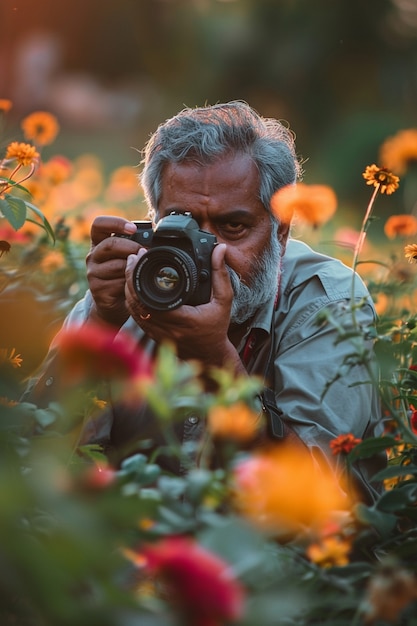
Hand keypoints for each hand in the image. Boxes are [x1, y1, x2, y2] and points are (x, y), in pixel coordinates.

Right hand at [86, 216, 140, 327]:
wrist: (115, 304)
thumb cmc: (124, 275)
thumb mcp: (128, 257)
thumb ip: (134, 245)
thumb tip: (153, 237)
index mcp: (100, 243)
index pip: (99, 224)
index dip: (115, 223)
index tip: (133, 229)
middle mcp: (93, 256)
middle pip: (110, 244)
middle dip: (132, 247)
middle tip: (144, 253)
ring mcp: (92, 273)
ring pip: (116, 265)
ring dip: (133, 268)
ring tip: (140, 271)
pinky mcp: (96, 289)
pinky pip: (118, 283)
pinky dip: (129, 284)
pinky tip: (132, 286)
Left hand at [125, 244, 244, 373]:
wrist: (209, 356)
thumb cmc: (217, 328)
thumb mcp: (223, 300)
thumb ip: (220, 274)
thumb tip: (219, 249)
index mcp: (183, 319)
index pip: (151, 298)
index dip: (140, 276)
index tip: (141, 257)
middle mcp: (167, 328)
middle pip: (137, 301)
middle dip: (130, 277)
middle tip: (133, 258)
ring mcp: (157, 333)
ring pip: (132, 309)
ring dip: (128, 288)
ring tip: (131, 269)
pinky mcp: (152, 335)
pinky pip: (135, 317)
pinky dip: (131, 301)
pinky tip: (133, 287)